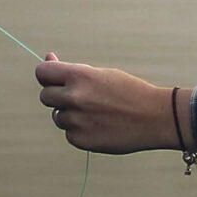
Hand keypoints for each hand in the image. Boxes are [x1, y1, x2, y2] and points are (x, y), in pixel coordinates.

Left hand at [34, 54, 185, 154]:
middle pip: (46, 96)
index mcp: (79, 76)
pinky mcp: (81, 140)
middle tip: (80, 97)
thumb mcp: (101, 74)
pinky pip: (69, 133)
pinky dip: (80, 130)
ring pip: (58, 117)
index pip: (42, 72)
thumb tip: (48, 57)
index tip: (54, 79)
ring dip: (70, 115)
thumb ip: (71, 71)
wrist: (155, 117)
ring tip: (96, 112)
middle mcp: (74, 98)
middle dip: (58, 96)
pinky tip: (99, 126)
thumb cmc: (129, 92)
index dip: (47, 75)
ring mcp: (76, 120)